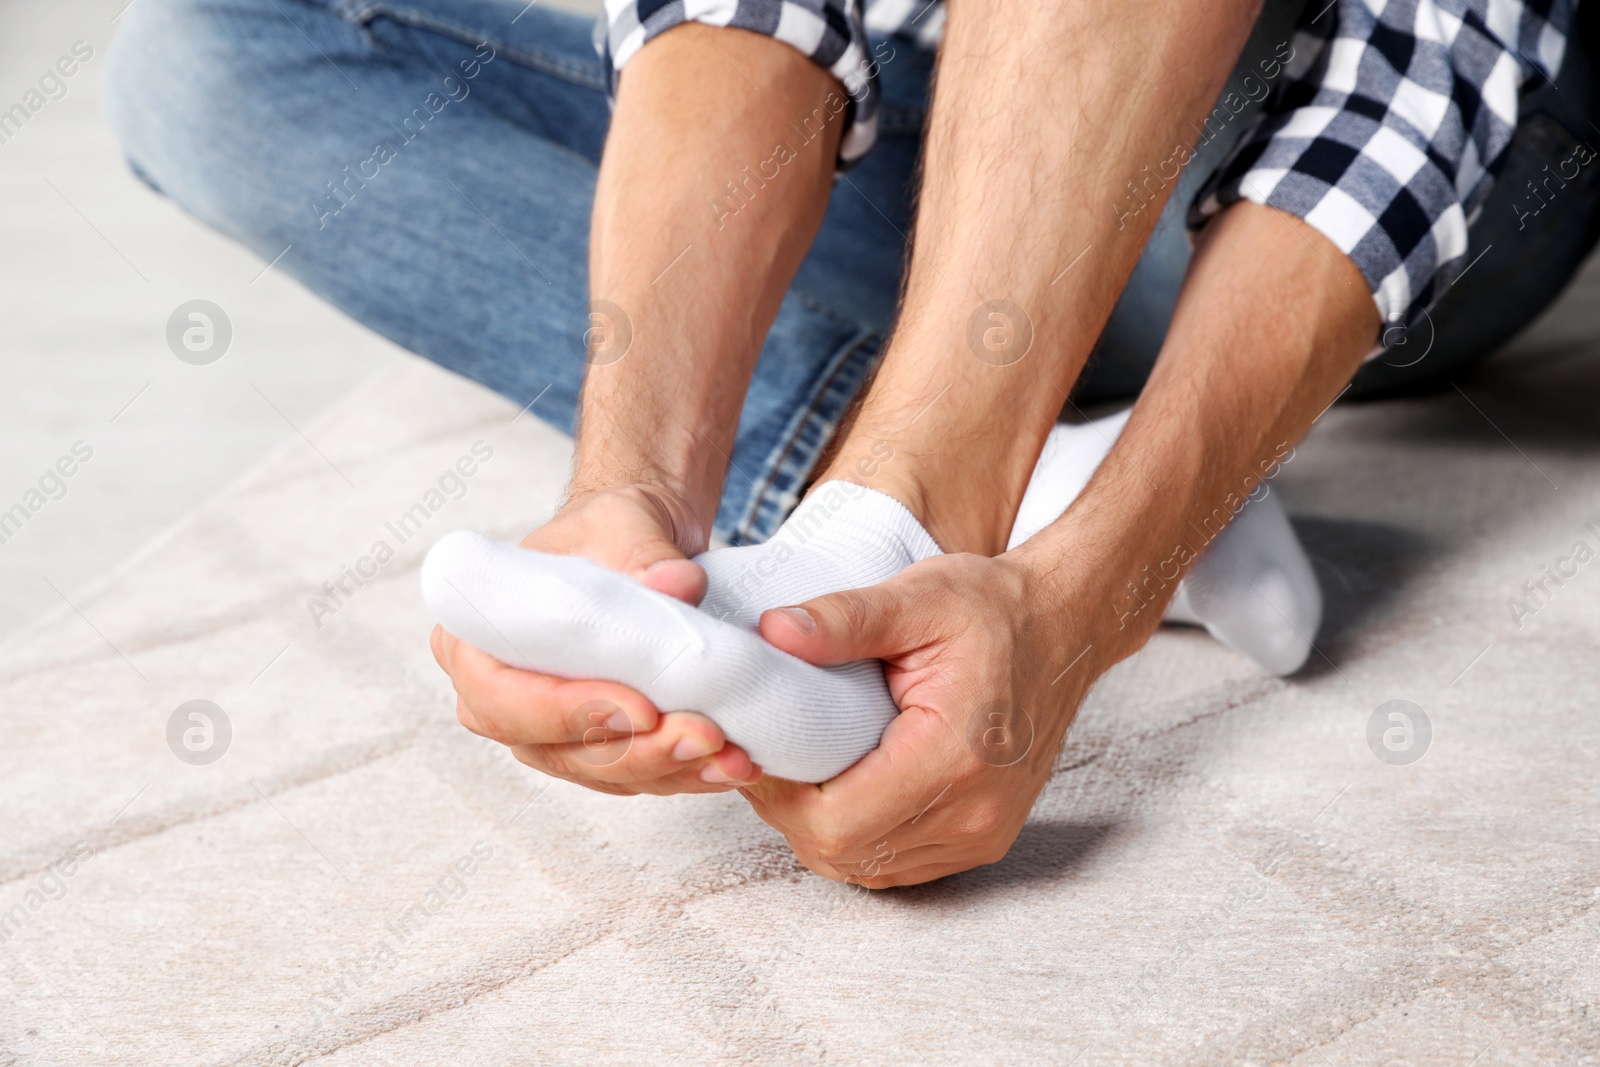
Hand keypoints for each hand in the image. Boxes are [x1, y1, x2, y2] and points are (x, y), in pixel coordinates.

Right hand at [430, 483, 762, 795]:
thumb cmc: (611, 529)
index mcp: (476, 640)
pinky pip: (638, 775)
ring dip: (670, 770)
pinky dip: (687, 772)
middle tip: (704, 736)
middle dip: (636, 750)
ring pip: (603, 772)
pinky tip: (733, 763)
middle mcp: (502, 698)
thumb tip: (676, 585)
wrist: (643, 542)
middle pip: (556, 749)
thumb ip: (643, 554)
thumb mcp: (622, 522)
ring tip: (731, 756)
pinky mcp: (599, 750)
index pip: (503, 698)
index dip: (567, 712)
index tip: (640, 708)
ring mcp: (550, 732)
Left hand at [743, 548, 1112, 885]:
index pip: (835, 821)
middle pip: (842, 853)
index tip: (759, 748)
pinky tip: (842, 788)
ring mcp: (983, 834)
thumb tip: (773, 633)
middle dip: (789, 812)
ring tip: (801, 768)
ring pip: (865, 867)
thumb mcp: (919, 596)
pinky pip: (896, 864)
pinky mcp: (983, 839)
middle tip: (769, 755)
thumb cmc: (993, 610)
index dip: (780, 795)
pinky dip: (858, 836)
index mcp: (955, 756)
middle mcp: (974, 812)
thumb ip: (845, 618)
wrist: (1062, 629)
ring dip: (820, 827)